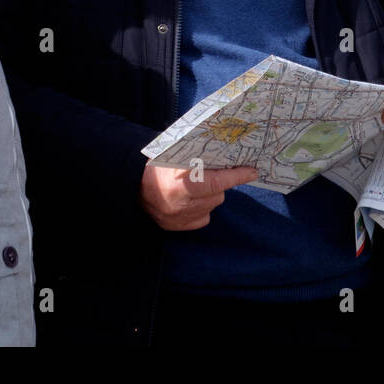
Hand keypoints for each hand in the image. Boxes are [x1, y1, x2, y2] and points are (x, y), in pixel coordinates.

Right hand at [139, 165, 257, 230]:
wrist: (132, 185)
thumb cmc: (156, 165)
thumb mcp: (174, 156)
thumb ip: (198, 158)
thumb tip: (228, 156)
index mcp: (178, 186)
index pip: (215, 182)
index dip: (236, 176)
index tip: (252, 171)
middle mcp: (179, 206)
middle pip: (216, 195)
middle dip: (218, 182)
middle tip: (207, 172)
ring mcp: (179, 220)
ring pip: (211, 205)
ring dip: (209, 194)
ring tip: (193, 185)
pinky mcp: (178, 227)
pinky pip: (204, 216)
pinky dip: (202, 206)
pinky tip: (189, 199)